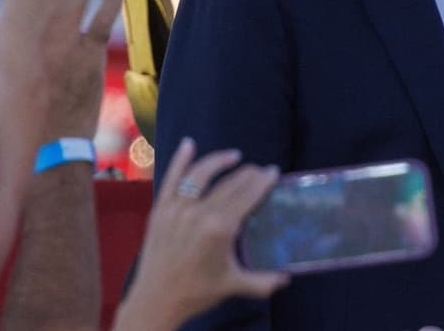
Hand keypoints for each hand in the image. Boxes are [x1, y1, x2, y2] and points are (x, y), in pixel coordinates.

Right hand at [0, 0, 118, 140]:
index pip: (14, 7)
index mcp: (19, 48)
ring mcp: (64, 46)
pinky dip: (109, 2)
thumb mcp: (6, 86)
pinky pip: (99, 23)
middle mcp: (39, 44)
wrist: (49, 147)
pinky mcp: (87, 56)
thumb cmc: (28, 119)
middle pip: (39, 0)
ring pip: (70, 6)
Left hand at [112, 139, 288, 329]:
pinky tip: (189, 144)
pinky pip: (170, 179)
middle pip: (228, 184)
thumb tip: (287, 277)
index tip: (273, 172)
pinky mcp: (160, 209)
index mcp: (219, 228)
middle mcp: (198, 212)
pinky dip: (180, 160)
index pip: (246, 196)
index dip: (262, 182)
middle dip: (247, 174)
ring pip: (200, 175)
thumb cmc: (197, 292)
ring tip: (234, 156)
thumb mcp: (234, 285)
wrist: (156, 300)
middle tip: (260, 170)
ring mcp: (176, 208)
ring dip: (219, 161)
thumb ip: (263, 281)